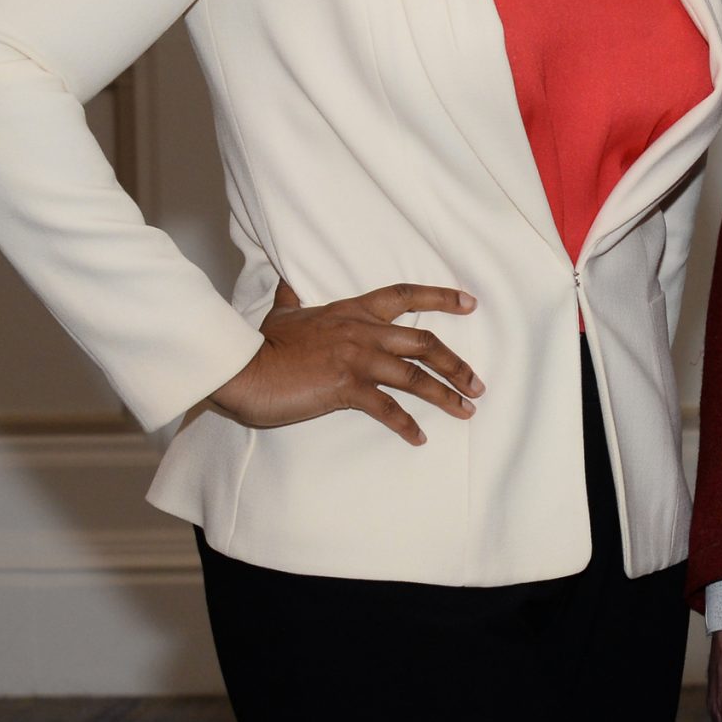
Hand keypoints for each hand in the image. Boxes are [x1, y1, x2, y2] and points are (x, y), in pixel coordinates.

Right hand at [206, 279, 480, 446]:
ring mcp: (357, 360)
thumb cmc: (260, 345)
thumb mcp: (281, 315)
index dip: (440, 298)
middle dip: (456, 364)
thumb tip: (287, 283)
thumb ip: (291, 299)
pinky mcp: (346, 388)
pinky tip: (419, 438)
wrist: (243, 369)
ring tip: (467, 410)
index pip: (404, 296)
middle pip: (424, 342)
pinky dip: (406, 425)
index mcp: (351, 311)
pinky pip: (387, 408)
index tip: (470, 303)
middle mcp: (362, 332)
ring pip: (415, 376)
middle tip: (478, 383)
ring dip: (445, 395)